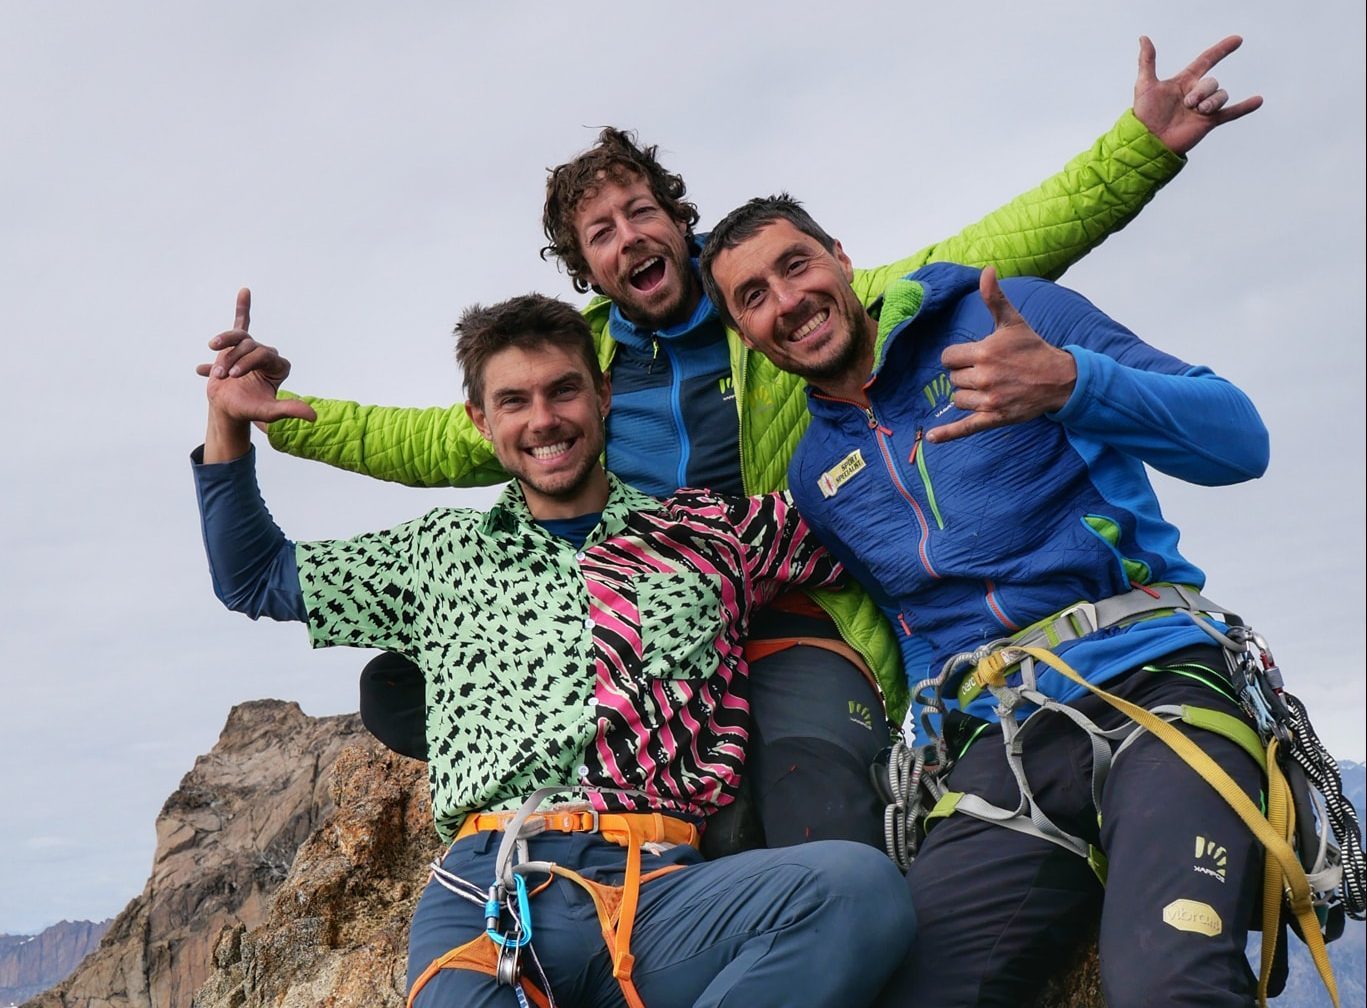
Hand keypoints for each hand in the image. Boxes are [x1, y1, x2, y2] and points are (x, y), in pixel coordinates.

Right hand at [199, 289, 315, 425]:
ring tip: (215, 366)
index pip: (265, 354)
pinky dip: (243, 307)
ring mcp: (251, 349)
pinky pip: (242, 322)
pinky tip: (245, 291)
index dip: (247, 363)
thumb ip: (290, 410)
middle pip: (250, 347)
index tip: (234, 377)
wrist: (226, 408)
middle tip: (223, 376)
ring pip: (238, 338)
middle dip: (233, 361)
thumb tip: (314, 416)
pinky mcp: (236, 345)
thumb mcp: (269, 411)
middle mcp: (268, 356)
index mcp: (280, 368)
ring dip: (224, 351)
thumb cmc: (248, 409)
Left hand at [926, 268, 1075, 444]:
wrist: (1059, 379)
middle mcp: (984, 377)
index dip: (957, 357)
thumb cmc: (1033, 348)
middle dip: (965, 375)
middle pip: (953, 379)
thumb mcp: (1013, 322)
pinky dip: (948, 434)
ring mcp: (989, 400)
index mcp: (984, 352)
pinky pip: (965, 428)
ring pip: (958, 400)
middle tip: (987, 372)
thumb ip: (994, 298)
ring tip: (991, 387)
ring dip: (968, 395)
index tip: (973, 356)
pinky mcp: (994, 418)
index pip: (948, 358)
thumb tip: (987, 271)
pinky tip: (933, 439)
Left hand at [1132, 35, 1262, 155]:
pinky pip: (1231, 113)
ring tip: (1198, 111)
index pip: (1206, 60)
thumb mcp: (1145, 84)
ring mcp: (1204, 108)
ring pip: (1221, 95)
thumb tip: (1144, 38)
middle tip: (1187, 104)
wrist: (1149, 142)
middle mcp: (1196, 93)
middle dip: (1202, 92)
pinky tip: (1258, 100)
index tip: (1237, 40)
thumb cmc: (1144, 114)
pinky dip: (1245, 107)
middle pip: (1212, 82)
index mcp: (1184, 81)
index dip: (1221, 50)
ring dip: (1212, 101)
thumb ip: (1147, 61)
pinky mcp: (1209, 122)